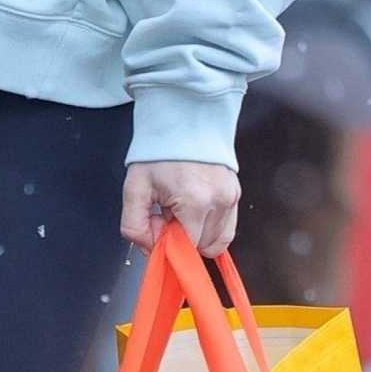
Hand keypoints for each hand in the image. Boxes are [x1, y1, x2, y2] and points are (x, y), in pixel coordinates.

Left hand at [121, 160, 239, 258]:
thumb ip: (135, 226)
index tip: (160, 222)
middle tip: (168, 212)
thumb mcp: (134, 189)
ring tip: (182, 208)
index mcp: (195, 202)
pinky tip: (194, 206)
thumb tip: (152, 249)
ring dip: (199, 232)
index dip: (170, 242)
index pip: (188, 248)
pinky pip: (226, 226)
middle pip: (204, 246)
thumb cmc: (158, 154)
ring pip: (219, 241)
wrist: (182, 122)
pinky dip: (210, 225)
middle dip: (184, 237)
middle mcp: (219, 201)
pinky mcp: (236, 194)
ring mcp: (231, 197)